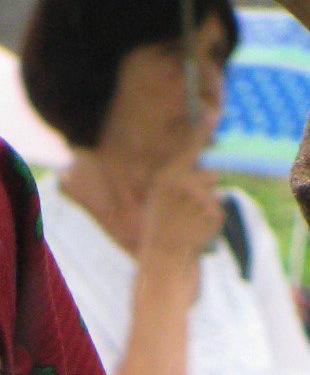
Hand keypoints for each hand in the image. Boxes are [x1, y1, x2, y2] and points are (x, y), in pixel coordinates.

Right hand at [139, 119, 222, 274]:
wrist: (163, 259)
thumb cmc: (157, 229)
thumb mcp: (156, 200)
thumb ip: (174, 180)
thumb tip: (195, 166)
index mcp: (167, 178)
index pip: (189, 148)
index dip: (201, 131)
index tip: (211, 114)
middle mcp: (184, 184)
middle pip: (210, 174)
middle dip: (205, 187)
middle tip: (188, 208)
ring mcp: (200, 198)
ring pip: (214, 193)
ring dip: (207, 205)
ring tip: (189, 221)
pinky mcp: (213, 213)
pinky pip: (218, 209)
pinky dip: (210, 219)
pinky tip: (196, 229)